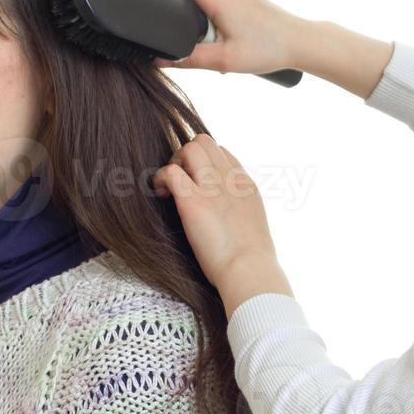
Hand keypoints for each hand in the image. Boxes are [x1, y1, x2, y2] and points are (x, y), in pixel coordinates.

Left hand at [150, 134, 292, 314]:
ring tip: (170, 188)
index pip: (223, 153)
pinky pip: (171, 171)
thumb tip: (229, 220)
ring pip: (190, 148)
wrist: (250, 271)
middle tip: (180, 183)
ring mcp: (213, 188)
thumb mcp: (253, 228)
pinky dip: (161, 178)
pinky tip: (161, 195)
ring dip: (174, 162)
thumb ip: (240, 214)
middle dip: (187, 156)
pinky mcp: (193, 201)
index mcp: (246, 186)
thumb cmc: (251, 262)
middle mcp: (230, 180)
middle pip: (205, 143)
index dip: (205, 163)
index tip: (197, 183)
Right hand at [158, 0, 309, 75]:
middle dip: (189, 21)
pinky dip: (218, 20)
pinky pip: (217, 2)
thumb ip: (188, 59)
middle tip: (207, 44)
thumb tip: (160, 60)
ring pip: (204, 2)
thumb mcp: (223, 60)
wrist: (300, 42)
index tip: (153, 6)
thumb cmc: (267, 49)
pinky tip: (234, 37)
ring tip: (226, 43)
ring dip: (207, 24)